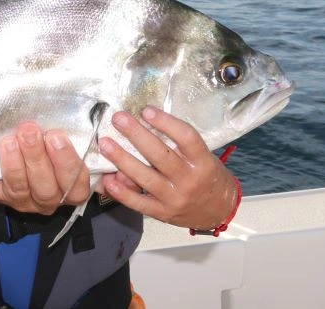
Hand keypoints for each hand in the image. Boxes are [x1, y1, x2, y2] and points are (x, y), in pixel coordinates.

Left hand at [0, 121, 91, 213]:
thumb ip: (66, 132)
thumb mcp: (58, 134)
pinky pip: (4, 186)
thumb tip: (69, 112)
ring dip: (19, 161)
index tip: (59, 137)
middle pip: (50, 188)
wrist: (11, 143)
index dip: (73, 165)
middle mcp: (51, 197)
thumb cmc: (43, 137)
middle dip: (41, 158)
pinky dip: (6, 166)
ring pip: (25, 188)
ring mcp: (27, 200)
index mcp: (72, 185)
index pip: (80, 185)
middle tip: (33, 132)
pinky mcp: (3, 197)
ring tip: (14, 138)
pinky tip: (5, 147)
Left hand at [97, 107, 238, 230]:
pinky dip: (122, 193)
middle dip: (137, 135)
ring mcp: (175, 198)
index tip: (146, 110)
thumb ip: (178, 144)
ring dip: (122, 160)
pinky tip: (108, 180)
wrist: (220, 210)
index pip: (187, 138)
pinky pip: (139, 203)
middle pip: (161, 155)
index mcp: (202, 162)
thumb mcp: (203, 157)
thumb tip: (144, 122)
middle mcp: (189, 180)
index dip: (166, 123)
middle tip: (118, 118)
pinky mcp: (163, 213)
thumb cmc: (206, 175)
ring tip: (105, 144)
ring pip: (146, 178)